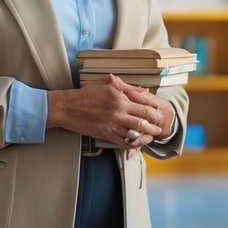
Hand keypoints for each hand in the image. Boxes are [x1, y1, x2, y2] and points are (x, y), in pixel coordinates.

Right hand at [46, 74, 166, 147]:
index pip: (144, 102)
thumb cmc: (86, 94)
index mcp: (120, 96)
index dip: (155, 107)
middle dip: (155, 123)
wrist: (67, 107)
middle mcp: (118, 110)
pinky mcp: (106, 134)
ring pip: (136, 132)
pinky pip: (124, 142)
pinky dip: (134, 144)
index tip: (159, 111)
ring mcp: (113, 123)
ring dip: (147, 135)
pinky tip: (138, 143)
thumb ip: (126, 86)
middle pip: (144, 118)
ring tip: (152, 136)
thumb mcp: (106, 83)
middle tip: (160, 126)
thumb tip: (143, 90)